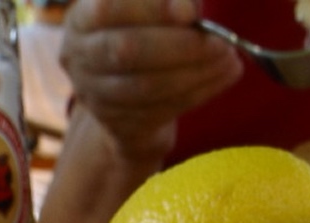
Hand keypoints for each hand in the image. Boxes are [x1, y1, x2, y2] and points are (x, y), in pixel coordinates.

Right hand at [60, 0, 242, 162]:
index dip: (152, 9)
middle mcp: (79, 57)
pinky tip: (222, 78)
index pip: (110, 9)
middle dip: (180, 46)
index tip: (191, 12)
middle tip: (221, 43)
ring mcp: (95, 96)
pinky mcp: (118, 125)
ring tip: (230, 60)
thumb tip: (190, 10)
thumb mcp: (148, 13)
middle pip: (127, 50)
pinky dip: (198, 93)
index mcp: (81, 20)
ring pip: (147, 86)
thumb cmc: (142, 37)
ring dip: (196, 73)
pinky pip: (162, 110)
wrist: (128, 98)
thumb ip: (168, 3)